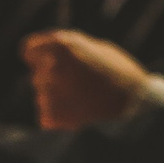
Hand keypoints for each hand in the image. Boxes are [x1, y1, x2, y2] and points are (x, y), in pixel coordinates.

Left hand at [24, 29, 151, 129]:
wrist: (135, 107)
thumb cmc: (121, 74)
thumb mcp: (99, 49)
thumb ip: (71, 48)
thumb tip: (50, 51)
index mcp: (62, 45)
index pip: (28, 49)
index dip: (38, 55)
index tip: (46, 62)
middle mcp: (50, 67)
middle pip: (38, 74)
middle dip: (53, 78)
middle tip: (79, 85)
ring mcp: (48, 93)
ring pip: (43, 95)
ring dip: (57, 97)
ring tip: (85, 101)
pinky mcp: (49, 116)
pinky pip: (47, 114)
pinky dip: (60, 116)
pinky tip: (80, 114)